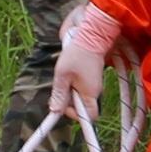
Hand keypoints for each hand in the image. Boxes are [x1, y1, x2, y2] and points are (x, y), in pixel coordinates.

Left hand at [53, 2, 119, 119]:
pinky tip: (67, 73)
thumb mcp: (62, 75)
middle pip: (81, 107)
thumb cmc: (76, 54)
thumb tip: (55, 111)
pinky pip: (80, 87)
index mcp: (90, 94)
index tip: (63, 106)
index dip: (75, 116)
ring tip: (63, 77)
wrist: (91, 34)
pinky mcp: (91, 77)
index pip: (89, 117)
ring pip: (79, 96)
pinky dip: (72, 84)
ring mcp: (93, 84)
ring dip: (69, 91)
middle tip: (59, 89)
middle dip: (68, 102)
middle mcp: (95, 91)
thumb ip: (59, 94)